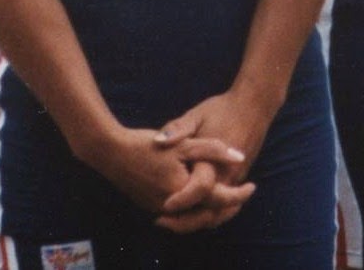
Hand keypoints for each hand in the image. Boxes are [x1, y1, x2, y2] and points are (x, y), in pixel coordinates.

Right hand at [87, 123, 253, 233]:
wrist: (111, 153)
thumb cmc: (148, 145)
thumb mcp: (184, 143)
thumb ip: (213, 150)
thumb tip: (240, 157)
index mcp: (184, 193)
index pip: (219, 201)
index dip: (239, 195)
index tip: (252, 187)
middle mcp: (173, 209)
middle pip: (208, 217)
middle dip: (228, 208)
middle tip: (243, 194)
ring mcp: (161, 211)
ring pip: (194, 219)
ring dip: (213, 211)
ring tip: (228, 197)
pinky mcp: (152, 207)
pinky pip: (181, 216)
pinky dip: (196, 210)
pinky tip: (202, 195)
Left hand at [152, 86, 276, 227]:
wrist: (254, 105)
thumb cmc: (223, 109)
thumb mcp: (197, 115)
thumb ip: (178, 128)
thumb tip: (157, 142)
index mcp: (213, 162)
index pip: (196, 192)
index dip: (179, 203)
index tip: (161, 206)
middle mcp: (226, 176)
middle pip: (208, 212)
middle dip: (185, 222)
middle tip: (161, 221)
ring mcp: (235, 179)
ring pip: (219, 213)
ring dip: (197, 221)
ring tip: (174, 221)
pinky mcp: (239, 177)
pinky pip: (226, 205)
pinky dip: (210, 213)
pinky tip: (193, 209)